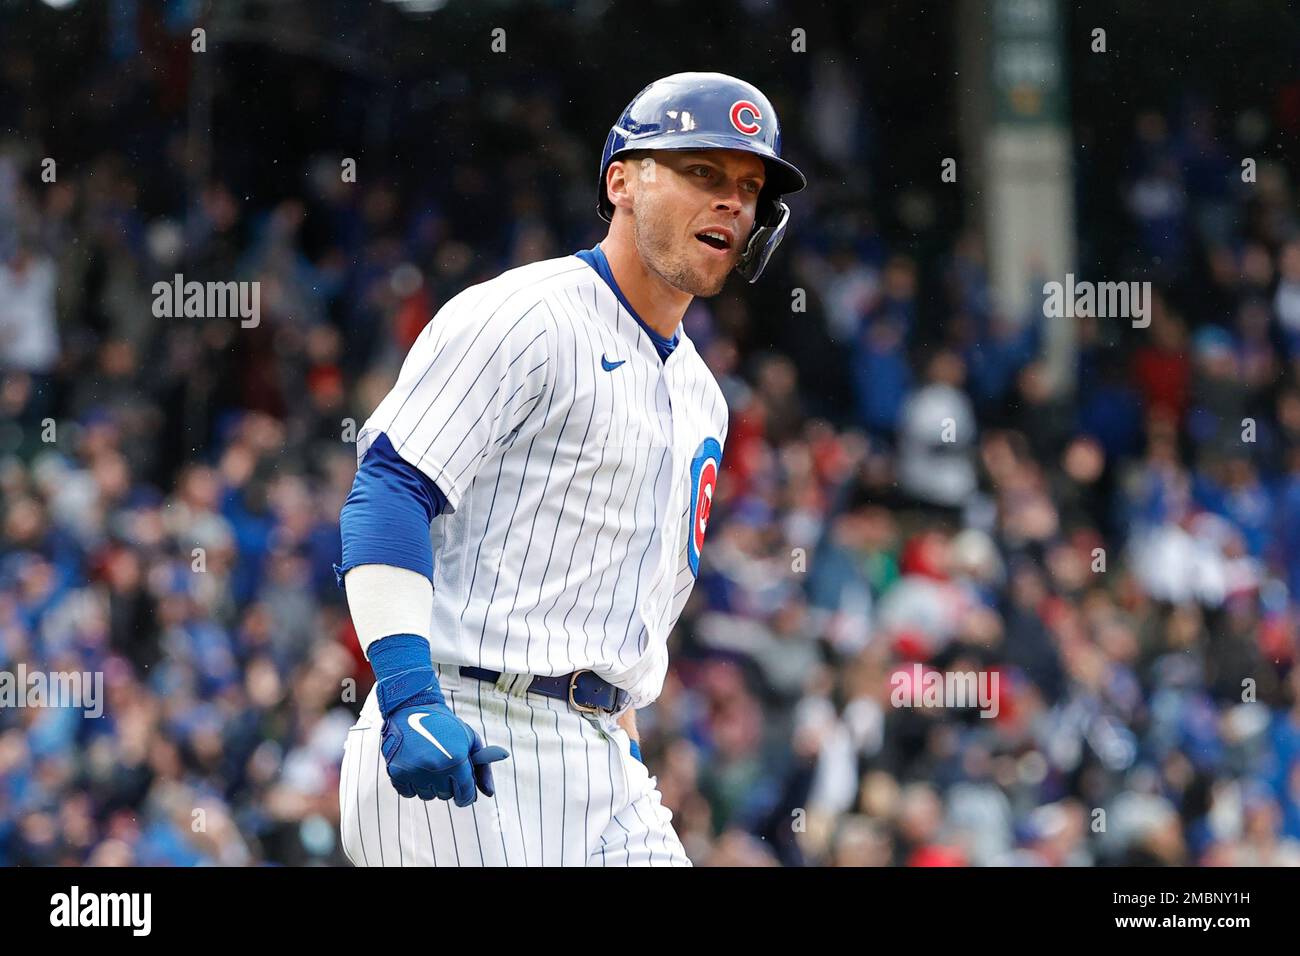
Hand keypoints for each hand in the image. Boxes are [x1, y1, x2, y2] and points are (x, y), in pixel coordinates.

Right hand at [381, 702, 508, 805]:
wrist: (412, 708)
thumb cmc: (445, 725)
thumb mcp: (470, 739)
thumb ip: (483, 767)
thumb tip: (488, 793)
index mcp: (456, 758)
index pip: (465, 793)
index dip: (466, 795)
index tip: (464, 793)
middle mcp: (435, 767)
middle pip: (446, 795)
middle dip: (448, 784)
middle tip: (444, 766)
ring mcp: (414, 771)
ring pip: (427, 796)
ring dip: (430, 785)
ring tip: (429, 763)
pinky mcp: (396, 772)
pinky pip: (408, 793)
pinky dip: (412, 784)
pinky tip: (415, 767)